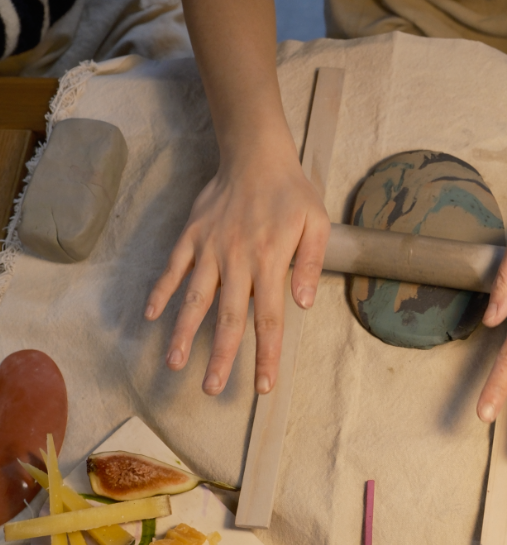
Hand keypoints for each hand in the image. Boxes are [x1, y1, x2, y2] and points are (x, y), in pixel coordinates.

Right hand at [144, 145, 329, 395]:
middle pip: (227, 317)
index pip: (269, 319)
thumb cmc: (292, 193)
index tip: (263, 386)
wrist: (257, 155)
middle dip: (220, 356)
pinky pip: (173, 267)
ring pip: (195, 298)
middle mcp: (237, 260)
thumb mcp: (317, 224)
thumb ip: (310, 264)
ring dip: (182, 332)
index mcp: (270, 262)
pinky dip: (161, 290)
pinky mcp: (192, 236)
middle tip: (211, 389)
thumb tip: (304, 304)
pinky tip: (151, 315)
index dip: (265, 355)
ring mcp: (210, 248)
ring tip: (174, 363)